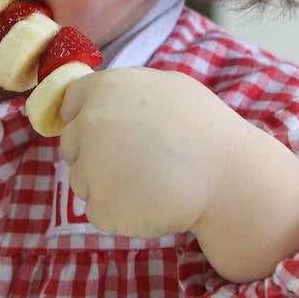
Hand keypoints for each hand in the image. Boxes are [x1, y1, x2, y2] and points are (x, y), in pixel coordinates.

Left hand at [59, 67, 248, 238]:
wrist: (229, 176)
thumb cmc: (206, 127)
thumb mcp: (166, 84)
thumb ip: (125, 89)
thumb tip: (101, 98)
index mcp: (105, 89)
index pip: (70, 103)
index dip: (85, 117)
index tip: (105, 132)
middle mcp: (90, 123)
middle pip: (72, 144)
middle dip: (94, 153)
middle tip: (134, 162)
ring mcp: (91, 166)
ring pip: (81, 179)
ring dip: (104, 184)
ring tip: (147, 182)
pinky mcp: (100, 205)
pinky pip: (97, 209)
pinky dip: (117, 212)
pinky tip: (147, 203)